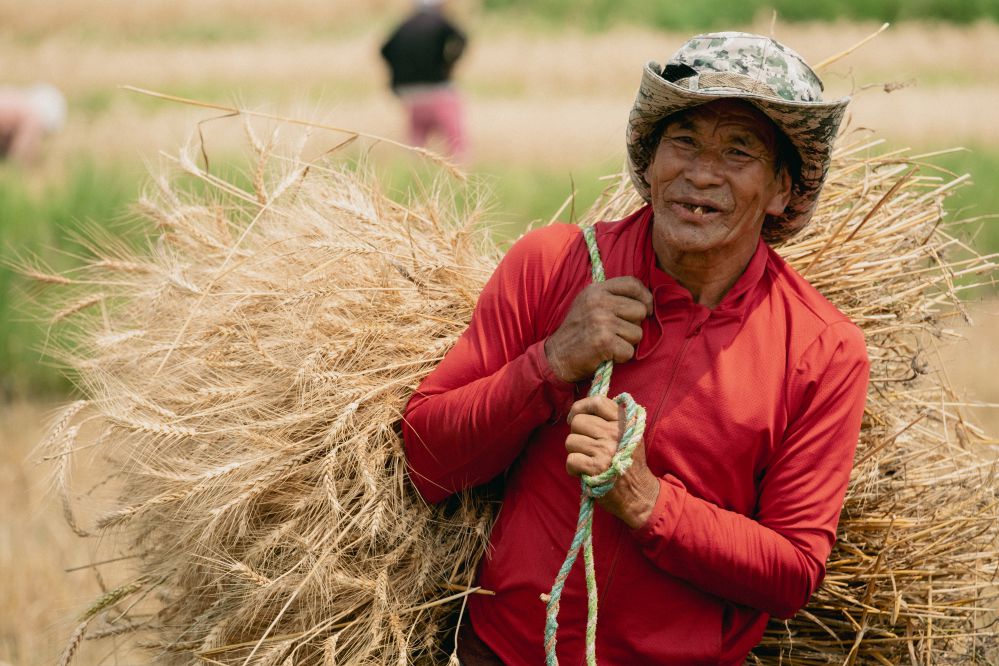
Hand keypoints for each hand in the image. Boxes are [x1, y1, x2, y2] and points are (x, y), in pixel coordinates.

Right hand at [545, 276, 652, 382]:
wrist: (556, 356)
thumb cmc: (577, 332)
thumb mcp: (589, 304)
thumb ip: (612, 297)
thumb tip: (646, 301)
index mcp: (596, 290)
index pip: (632, 283)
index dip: (645, 297)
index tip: (646, 309)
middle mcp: (598, 302)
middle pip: (640, 310)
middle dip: (633, 325)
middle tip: (616, 333)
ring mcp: (601, 320)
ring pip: (638, 333)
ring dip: (627, 343)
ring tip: (609, 343)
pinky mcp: (603, 341)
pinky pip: (630, 351)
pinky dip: (621, 357)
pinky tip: (606, 354)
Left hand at [565, 396, 660, 529]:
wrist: (639, 493)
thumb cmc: (628, 462)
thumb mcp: (629, 434)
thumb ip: (610, 418)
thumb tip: (580, 408)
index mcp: (624, 421)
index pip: (596, 401)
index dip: (580, 407)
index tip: (575, 417)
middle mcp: (616, 432)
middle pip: (578, 422)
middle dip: (577, 435)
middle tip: (587, 447)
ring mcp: (606, 449)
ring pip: (571, 441)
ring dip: (575, 453)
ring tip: (589, 460)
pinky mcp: (597, 467)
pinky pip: (571, 459)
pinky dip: (573, 469)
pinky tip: (585, 472)